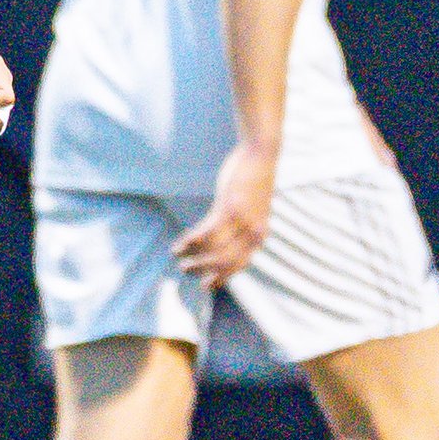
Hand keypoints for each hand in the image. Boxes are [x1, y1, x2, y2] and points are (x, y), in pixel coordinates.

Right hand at [174, 140, 277, 287]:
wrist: (261, 155)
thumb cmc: (253, 180)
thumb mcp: (254, 209)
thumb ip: (245, 226)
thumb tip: (230, 238)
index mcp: (259, 235)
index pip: (240, 264)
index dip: (221, 277)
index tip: (206, 284)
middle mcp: (253, 233)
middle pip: (225, 262)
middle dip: (203, 270)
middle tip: (185, 271)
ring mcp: (242, 222)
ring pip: (214, 250)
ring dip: (194, 258)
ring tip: (178, 257)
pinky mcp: (229, 208)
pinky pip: (207, 233)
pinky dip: (191, 241)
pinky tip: (180, 244)